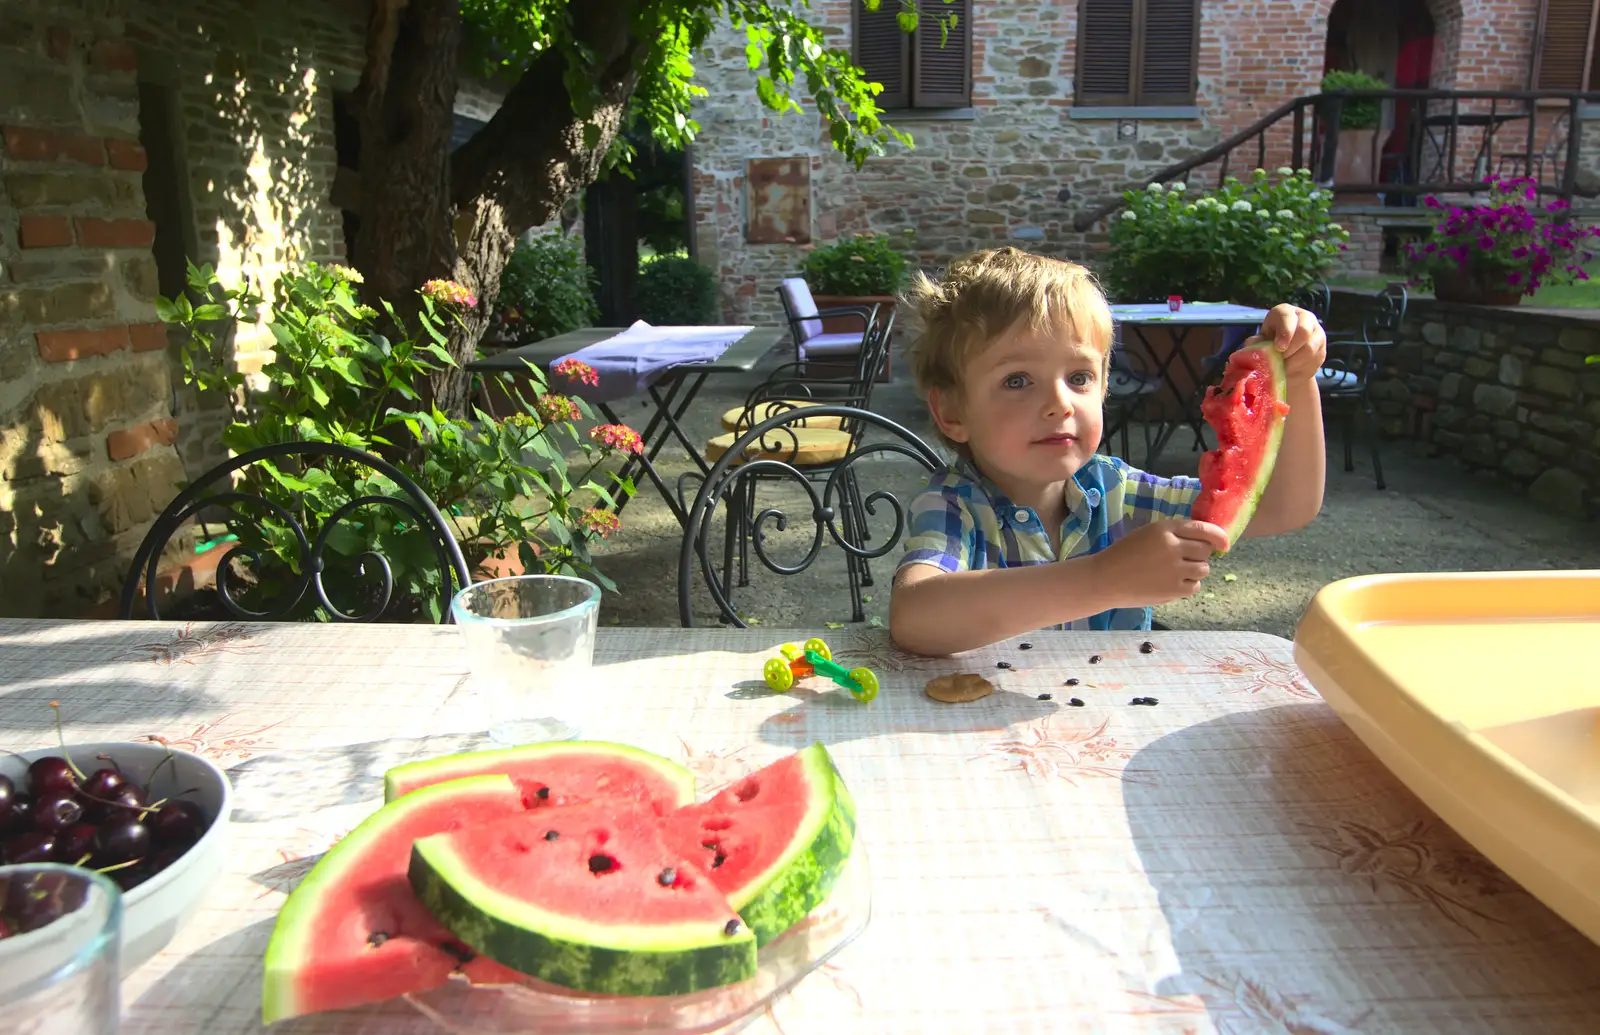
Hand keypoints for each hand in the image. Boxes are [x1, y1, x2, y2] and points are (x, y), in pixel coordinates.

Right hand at [1095, 519, 1230, 607]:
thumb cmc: (1123, 554)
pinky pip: (1194, 586)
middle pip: (1205, 550)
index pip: (1203, 529)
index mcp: (1165, 529)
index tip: (1224, 544)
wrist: (1105, 579)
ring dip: (1195, 570)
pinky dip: (1187, 585)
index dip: (1219, 537)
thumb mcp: (1147, 534)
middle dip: (1199, 555)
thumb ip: (1173, 535)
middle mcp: (1174, 547)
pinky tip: (1171, 584)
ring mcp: (1175, 569)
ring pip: (1203, 569)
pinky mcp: (1174, 589)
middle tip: (1184, 560)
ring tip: (1176, 573)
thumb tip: (1204, 543)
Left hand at [1250, 303, 1326, 381]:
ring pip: (1310, 347)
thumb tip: (1251, 342)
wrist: (1287, 359)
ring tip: (1283, 368)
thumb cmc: (1270, 346)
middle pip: (1304, 331)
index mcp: (1286, 312)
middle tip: (1280, 361)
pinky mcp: (1322, 347)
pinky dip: (1302, 367)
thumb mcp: (1261, 342)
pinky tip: (1293, 370)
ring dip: (1295, 361)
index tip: (1278, 348)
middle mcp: (1304, 317)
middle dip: (1291, 349)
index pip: (1287, 316)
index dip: (1284, 332)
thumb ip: (1257, 342)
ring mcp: (1316, 331)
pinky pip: (1315, 358)